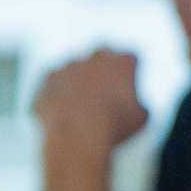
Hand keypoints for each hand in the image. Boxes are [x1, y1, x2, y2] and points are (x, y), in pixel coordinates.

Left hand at [32, 49, 148, 154]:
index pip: (132, 58)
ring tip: (83, 110)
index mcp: (124, 60)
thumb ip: (138, 101)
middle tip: (106, 92)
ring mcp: (70, 64)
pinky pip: (57, 83)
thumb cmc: (114, 126)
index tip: (128, 90)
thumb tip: (130, 102)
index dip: (131, 74)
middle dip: (105, 69)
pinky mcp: (48, 77)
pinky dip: (60, 94)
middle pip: (103, 56)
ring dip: (80, 82)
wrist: (76, 135)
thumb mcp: (142, 116)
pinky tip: (66, 113)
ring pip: (78, 69)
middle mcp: (97, 56)